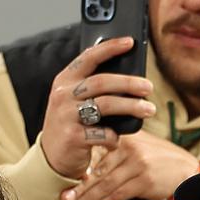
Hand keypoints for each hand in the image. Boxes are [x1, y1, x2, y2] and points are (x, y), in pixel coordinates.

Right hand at [39, 37, 155, 179]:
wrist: (51, 157)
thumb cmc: (71, 124)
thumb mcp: (73, 101)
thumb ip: (92, 87)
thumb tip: (130, 78)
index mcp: (65, 81)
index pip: (88, 57)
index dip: (110, 47)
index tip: (130, 43)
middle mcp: (63, 95)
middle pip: (102, 81)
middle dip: (129, 83)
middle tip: (148, 87)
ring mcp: (66, 116)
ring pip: (106, 105)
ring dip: (131, 107)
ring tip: (148, 110)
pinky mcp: (73, 137)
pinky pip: (103, 133)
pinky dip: (114, 137)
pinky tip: (116, 139)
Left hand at [61, 131, 199, 199]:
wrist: (186, 169)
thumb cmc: (158, 160)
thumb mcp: (137, 146)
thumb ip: (114, 152)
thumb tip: (85, 170)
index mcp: (124, 136)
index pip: (95, 154)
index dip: (78, 170)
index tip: (62, 182)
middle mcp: (129, 147)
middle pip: (97, 171)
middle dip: (78, 188)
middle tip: (63, 199)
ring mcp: (137, 164)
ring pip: (105, 185)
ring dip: (86, 199)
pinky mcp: (144, 180)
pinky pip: (117, 195)